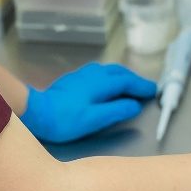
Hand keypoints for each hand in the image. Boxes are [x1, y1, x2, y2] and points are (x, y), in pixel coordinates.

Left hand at [20, 62, 157, 143]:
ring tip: (131, 86)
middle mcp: (93, 74)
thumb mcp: (95, 119)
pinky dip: (111, 77)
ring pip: (108, 70)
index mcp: (100, 83)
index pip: (126, 81)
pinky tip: (108, 85)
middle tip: (146, 88)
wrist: (36, 112)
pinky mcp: (74, 79)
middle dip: (134, 79)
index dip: (141, 86)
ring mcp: (82, 75)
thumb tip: (134, 104)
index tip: (154, 91)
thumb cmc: (65, 120)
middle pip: (118, 72)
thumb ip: (116, 111)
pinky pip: (99, 73)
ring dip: (122, 76)